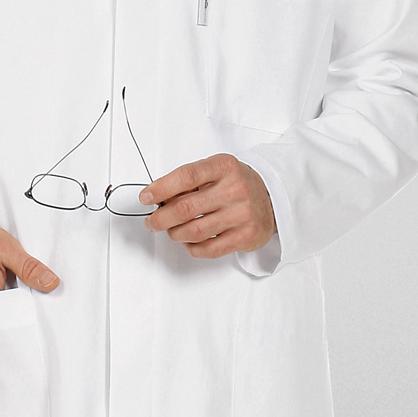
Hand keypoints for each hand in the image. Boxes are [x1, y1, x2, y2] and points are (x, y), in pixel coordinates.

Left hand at [138, 154, 276, 258]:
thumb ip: (189, 181)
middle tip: (151, 222)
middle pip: (185, 208)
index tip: (145, 197)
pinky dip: (191, 248)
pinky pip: (208, 249)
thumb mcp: (215, 171)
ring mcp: (242, 214)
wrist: (271, 197)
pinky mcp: (246, 236)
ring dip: (174, 234)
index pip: (186, 176)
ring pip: (194, 231)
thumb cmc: (235, 184)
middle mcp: (235, 189)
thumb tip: (156, 198)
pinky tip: (188, 241)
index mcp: (224, 167)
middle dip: (160, 218)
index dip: (161, 188)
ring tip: (171, 231)